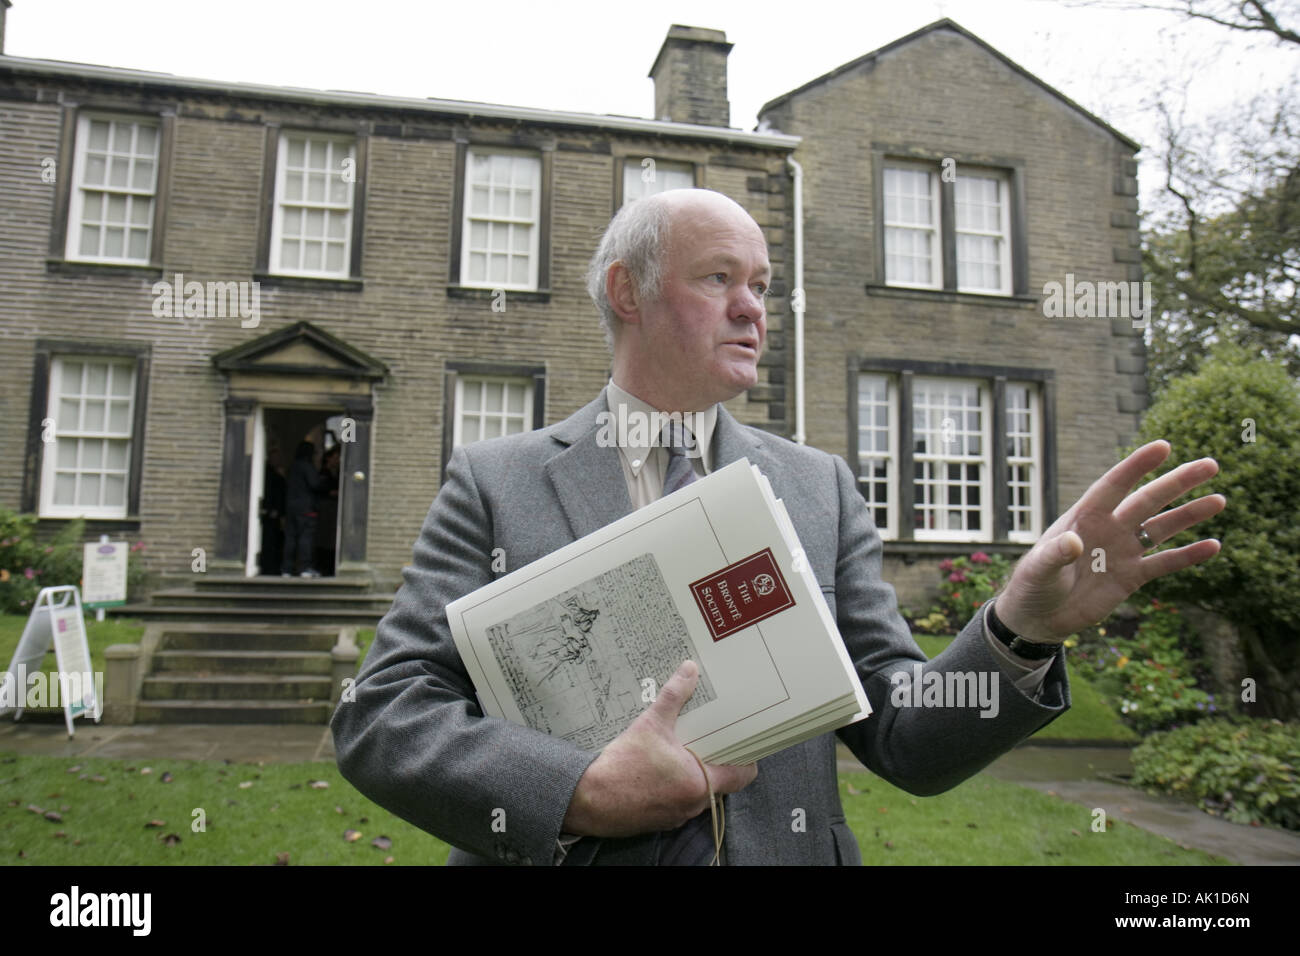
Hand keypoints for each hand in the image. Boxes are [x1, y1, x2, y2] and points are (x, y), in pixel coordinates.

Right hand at [562, 660, 756, 837]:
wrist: (588, 798)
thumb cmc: (623, 765)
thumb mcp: (651, 724)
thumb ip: (674, 696)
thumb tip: (690, 670)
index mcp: (700, 782)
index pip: (742, 776)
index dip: (745, 759)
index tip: (741, 744)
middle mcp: (693, 805)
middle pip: (719, 783)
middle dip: (713, 762)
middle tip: (707, 740)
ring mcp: (675, 817)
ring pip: (696, 794)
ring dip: (692, 776)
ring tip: (681, 752)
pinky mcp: (657, 822)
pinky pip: (675, 804)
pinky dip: (672, 789)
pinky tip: (658, 771)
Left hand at [995, 440, 1224, 642]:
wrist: (1039, 616)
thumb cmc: (1032, 585)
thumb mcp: (1038, 569)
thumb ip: (1054, 554)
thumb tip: (1074, 543)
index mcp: (1084, 517)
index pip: (1114, 485)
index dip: (1137, 466)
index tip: (1163, 446)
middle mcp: (1108, 528)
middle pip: (1147, 501)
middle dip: (1177, 483)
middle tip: (1209, 464)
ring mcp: (1122, 551)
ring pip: (1162, 528)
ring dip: (1189, 515)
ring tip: (1218, 500)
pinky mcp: (1132, 577)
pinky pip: (1164, 563)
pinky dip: (1188, 556)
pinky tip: (1213, 546)